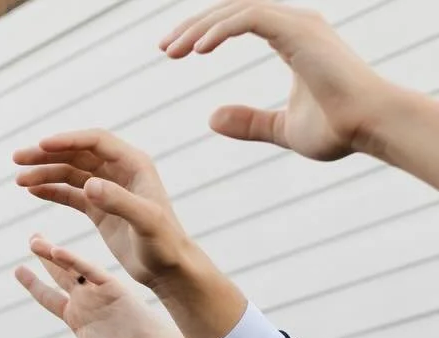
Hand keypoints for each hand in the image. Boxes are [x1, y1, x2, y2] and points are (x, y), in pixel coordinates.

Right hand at [13, 129, 190, 290]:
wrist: (168, 268)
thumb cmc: (163, 243)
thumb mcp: (144, 221)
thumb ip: (117, 201)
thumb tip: (88, 184)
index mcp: (134, 164)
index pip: (95, 142)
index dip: (67, 141)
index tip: (40, 145)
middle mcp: (120, 171)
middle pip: (77, 154)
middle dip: (47, 155)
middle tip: (18, 159)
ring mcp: (108, 189)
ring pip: (71, 173)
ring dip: (45, 174)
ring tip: (19, 180)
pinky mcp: (100, 209)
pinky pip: (71, 194)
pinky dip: (52, 191)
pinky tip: (33, 191)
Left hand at [17, 235, 185, 337]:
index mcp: (77, 317)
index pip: (49, 297)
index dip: (34, 284)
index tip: (19, 270)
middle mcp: (86, 300)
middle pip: (59, 275)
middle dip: (44, 257)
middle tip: (32, 238)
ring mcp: (98, 292)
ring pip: (71, 268)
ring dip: (53, 254)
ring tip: (34, 240)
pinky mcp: (112, 286)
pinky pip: (89, 271)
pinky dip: (74, 261)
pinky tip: (57, 252)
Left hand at [160, 4, 390, 162]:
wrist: (370, 126)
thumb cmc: (337, 128)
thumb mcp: (281, 128)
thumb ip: (249, 122)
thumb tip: (211, 118)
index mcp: (291, 37)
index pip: (238, 20)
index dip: (204, 32)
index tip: (174, 53)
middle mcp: (294, 22)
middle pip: (232, 9)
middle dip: (194, 26)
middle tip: (163, 48)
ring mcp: (299, 22)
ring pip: (238, 8)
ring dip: (201, 26)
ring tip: (172, 51)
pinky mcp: (300, 29)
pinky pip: (251, 18)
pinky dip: (222, 30)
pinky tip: (199, 51)